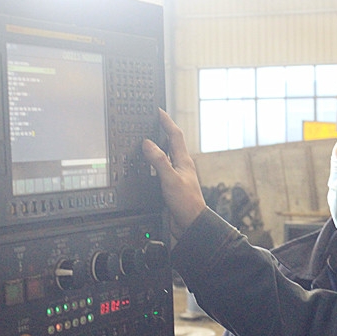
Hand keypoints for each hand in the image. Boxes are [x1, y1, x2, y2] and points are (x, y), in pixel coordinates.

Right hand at [142, 109, 206, 235]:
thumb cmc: (186, 203)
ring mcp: (176, 176)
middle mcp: (181, 166)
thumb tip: (148, 143)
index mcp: (184, 160)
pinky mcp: (170, 186)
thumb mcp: (170, 179)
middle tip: (151, 121)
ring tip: (145, 138)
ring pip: (164, 156)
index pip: (175, 135)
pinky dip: (152, 164)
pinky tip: (146, 166)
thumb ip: (159, 160)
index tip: (158, 110)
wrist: (191, 224)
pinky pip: (160, 169)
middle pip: (170, 143)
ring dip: (156, 147)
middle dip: (161, 131)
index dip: (166, 121)